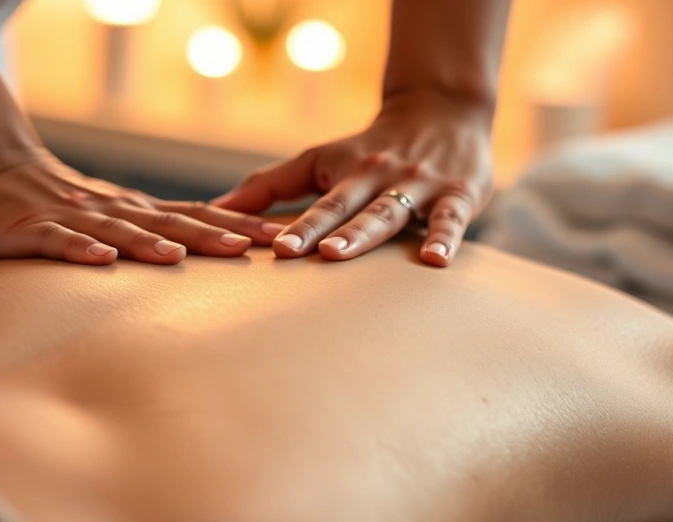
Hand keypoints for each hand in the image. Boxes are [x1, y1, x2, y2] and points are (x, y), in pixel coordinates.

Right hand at [0, 148, 285, 264]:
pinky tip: (102, 260)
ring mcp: (73, 219)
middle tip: (257, 247)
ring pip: (119, 231)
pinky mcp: (31, 231)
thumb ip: (145, 234)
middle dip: (214, 236)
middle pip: (170, 224)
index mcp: (133, 210)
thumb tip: (195, 257)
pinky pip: (58, 242)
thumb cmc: (50, 201)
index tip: (280, 237)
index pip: (195, 216)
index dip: (238, 226)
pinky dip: (80, 250)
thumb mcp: (107, 216)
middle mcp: (112, 211)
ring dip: (151, 243)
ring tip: (182, 256)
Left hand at [212, 92, 494, 265]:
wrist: (445, 110)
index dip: (296, 225)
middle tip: (294, 252)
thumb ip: (271, 185)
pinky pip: (452, 219)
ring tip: (340, 254)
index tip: (273, 249)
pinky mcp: (459, 195)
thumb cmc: (370, 147)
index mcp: (345, 170)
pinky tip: (434, 261)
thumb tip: (213, 209)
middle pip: (347, 206)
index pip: (317, 202)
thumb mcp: (320, 159)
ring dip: (365, 233)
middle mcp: (378, 176)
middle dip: (321, 229)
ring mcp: (419, 185)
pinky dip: (444, 238)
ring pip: (390, 212)